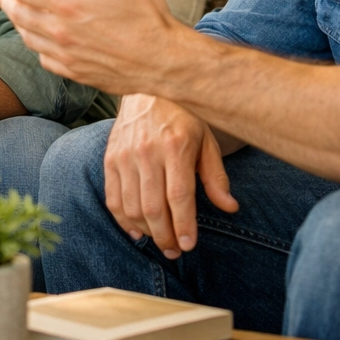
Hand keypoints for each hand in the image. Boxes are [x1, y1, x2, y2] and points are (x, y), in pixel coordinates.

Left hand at [0, 0, 192, 94]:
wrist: (164, 61)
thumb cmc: (147, 14)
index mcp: (68, 3)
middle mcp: (60, 31)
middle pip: (18, 13)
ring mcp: (65, 54)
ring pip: (27, 37)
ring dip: (16, 22)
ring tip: (14, 11)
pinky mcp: (74, 72)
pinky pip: (44, 58)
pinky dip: (35, 45)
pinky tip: (38, 39)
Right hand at [106, 94, 237, 258]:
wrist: (147, 87)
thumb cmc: (183, 116)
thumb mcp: (207, 140)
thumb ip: (215, 176)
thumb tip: (230, 207)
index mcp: (175, 147)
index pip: (178, 196)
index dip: (184, 226)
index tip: (188, 245)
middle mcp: (147, 152)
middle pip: (153, 207)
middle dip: (165, 236)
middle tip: (176, 252)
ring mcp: (125, 156)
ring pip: (131, 207)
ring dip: (146, 232)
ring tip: (161, 242)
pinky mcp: (110, 158)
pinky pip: (113, 198)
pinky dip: (123, 220)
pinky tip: (137, 231)